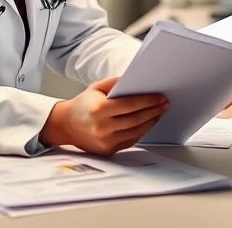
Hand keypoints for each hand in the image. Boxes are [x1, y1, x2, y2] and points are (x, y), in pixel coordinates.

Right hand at [40, 76, 168, 156]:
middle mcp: (102, 128)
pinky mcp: (108, 150)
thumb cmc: (83, 104)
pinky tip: (148, 122)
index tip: (160, 97)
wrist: (66, 125)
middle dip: (154, 111)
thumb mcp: (96, 87)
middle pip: (136, 119)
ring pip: (136, 132)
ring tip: (159, 112)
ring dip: (151, 121)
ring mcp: (105, 141)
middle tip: (165, 104)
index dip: (148, 101)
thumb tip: (139, 82)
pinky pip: (131, 140)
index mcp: (99, 110)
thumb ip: (117, 83)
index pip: (130, 105)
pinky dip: (142, 131)